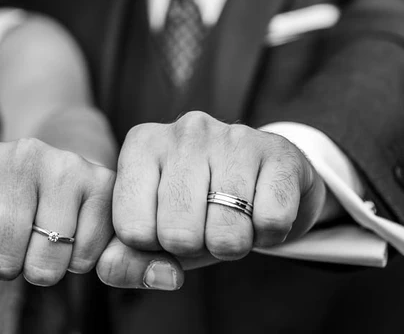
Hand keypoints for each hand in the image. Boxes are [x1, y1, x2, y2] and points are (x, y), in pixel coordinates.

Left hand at [0, 138, 116, 286]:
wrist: (62, 168)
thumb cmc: (4, 205)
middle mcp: (21, 154)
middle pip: (2, 259)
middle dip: (8, 266)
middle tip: (17, 242)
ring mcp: (65, 166)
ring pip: (45, 264)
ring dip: (44, 268)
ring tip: (45, 239)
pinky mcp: (103, 184)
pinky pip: (83, 258)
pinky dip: (77, 262)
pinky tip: (74, 234)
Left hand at [101, 111, 326, 285]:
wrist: (267, 178)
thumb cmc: (198, 207)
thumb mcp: (155, 231)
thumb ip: (125, 258)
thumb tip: (133, 271)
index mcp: (142, 145)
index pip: (132, 229)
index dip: (154, 246)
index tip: (167, 228)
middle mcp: (184, 132)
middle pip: (178, 233)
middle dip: (196, 247)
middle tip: (206, 227)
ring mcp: (232, 136)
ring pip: (226, 232)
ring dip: (235, 244)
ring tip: (234, 219)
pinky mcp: (278, 150)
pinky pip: (271, 222)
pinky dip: (269, 234)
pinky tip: (261, 209)